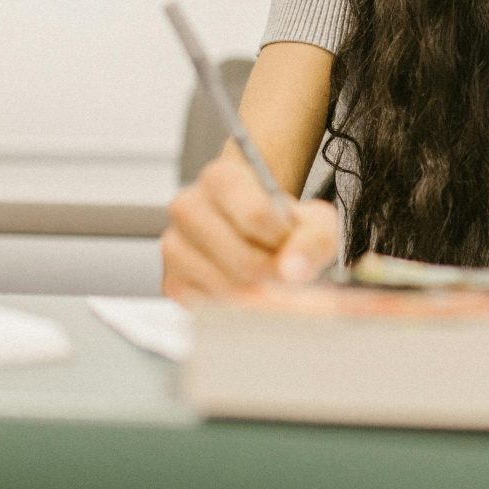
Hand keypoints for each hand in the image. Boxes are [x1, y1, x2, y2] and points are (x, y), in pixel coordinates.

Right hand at [161, 149, 338, 300]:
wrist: (260, 241)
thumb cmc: (283, 226)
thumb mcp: (315, 222)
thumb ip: (314, 239)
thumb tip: (292, 270)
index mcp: (220, 178)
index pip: (257, 216)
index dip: (286, 243)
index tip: (293, 247)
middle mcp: (188, 206)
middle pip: (243, 261)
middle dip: (276, 277)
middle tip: (290, 276)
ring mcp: (174, 245)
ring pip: (228, 289)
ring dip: (262, 297)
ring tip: (274, 284)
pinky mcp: (173, 282)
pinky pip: (213, 308)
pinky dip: (239, 310)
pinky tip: (250, 293)